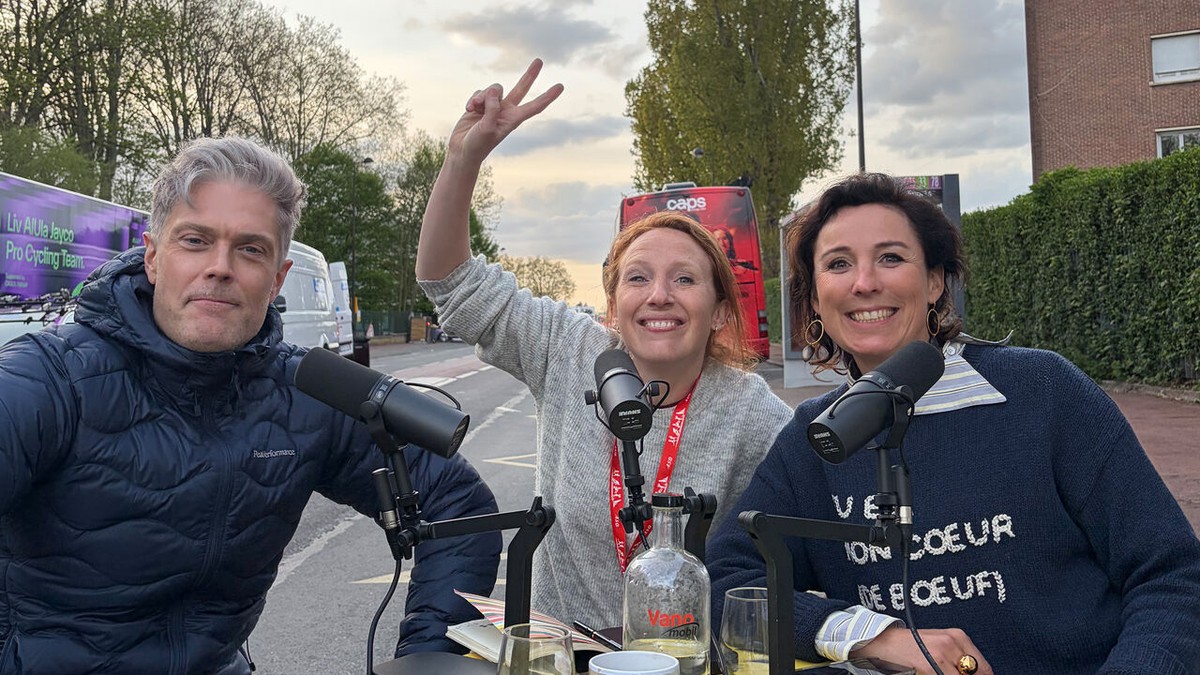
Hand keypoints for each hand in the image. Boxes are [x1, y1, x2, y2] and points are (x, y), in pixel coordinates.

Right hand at [448, 58, 563, 165]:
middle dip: (530, 75)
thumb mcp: (487, 128)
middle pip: (521, 89)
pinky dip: (473, 99)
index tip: (561, 86)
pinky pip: (479, 92)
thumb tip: (493, 92)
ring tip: (474, 108)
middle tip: (539, 61)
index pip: (534, 106)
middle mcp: (506, 111)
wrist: (463, 150)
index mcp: (513, 120)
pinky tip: (469, 110)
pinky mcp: (481, 104)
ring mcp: (493, 107)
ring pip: (494, 89)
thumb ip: (492, 109)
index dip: (547, 97)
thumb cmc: (478, 145)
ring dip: (482, 96)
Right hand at [849, 626, 992, 674]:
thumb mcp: (940, 646)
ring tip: (936, 671)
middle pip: (976, 673)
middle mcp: (953, 642)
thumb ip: (959, 659)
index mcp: (958, 636)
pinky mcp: (931, 666)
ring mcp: (942, 654)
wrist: (885, 642)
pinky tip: (930, 673)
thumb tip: (976, 673)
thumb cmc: (911, 646)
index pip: (985, 668)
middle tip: (951, 673)